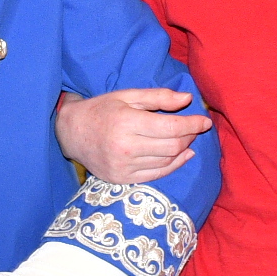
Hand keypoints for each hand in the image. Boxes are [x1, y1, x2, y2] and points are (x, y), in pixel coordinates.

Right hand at [55, 88, 212, 184]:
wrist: (71, 133)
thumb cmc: (101, 110)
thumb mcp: (127, 96)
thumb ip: (158, 97)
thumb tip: (188, 99)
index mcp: (126, 123)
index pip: (171, 128)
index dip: (193, 124)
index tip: (205, 120)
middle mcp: (125, 148)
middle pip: (173, 146)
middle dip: (190, 136)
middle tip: (194, 128)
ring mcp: (123, 167)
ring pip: (167, 161)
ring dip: (183, 150)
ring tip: (186, 138)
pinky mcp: (122, 179)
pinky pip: (157, 174)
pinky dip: (174, 165)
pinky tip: (181, 155)